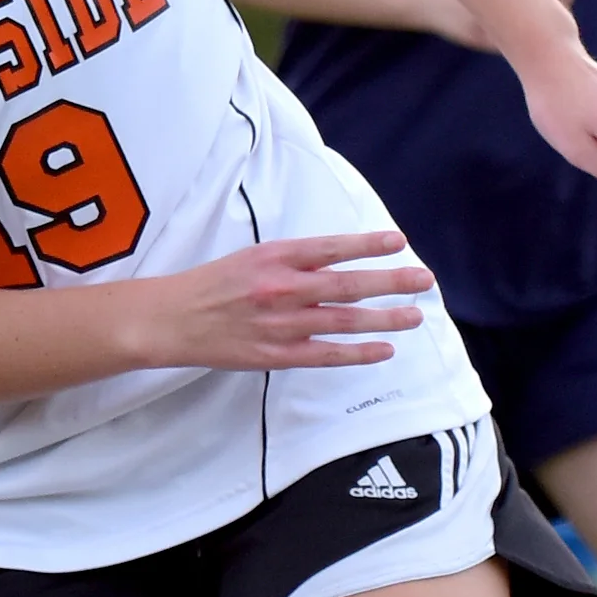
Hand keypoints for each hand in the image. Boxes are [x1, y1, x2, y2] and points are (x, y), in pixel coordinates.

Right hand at [130, 231, 432, 371]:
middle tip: (424, 280)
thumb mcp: (253, 258)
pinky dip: (357, 352)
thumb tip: (339, 261)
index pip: (331, 248)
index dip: (367, 244)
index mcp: (274, 257)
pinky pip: (326, 354)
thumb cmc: (213, 285)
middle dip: (390, 282)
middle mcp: (281, 288)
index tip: (398, 242)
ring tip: (415, 316)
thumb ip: (294, 261)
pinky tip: (384, 349)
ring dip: (384, 318)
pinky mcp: (275, 355)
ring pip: (343, 320)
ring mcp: (280, 324)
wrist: (172, 320)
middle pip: (347, 283)